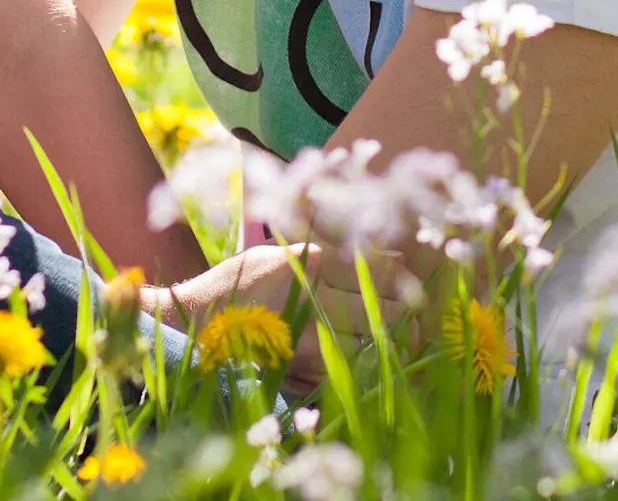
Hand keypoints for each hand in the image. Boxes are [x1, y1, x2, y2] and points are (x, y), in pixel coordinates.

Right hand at [153, 243, 409, 395]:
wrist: (197, 326)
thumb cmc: (235, 284)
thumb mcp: (271, 255)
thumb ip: (311, 254)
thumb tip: (360, 253)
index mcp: (303, 263)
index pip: (365, 264)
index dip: (394, 269)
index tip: (408, 268)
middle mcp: (310, 295)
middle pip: (376, 301)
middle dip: (405, 305)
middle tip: (419, 308)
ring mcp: (308, 333)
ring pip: (370, 335)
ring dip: (395, 336)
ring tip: (412, 334)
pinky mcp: (304, 364)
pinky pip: (352, 363)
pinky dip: (373, 360)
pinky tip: (384, 356)